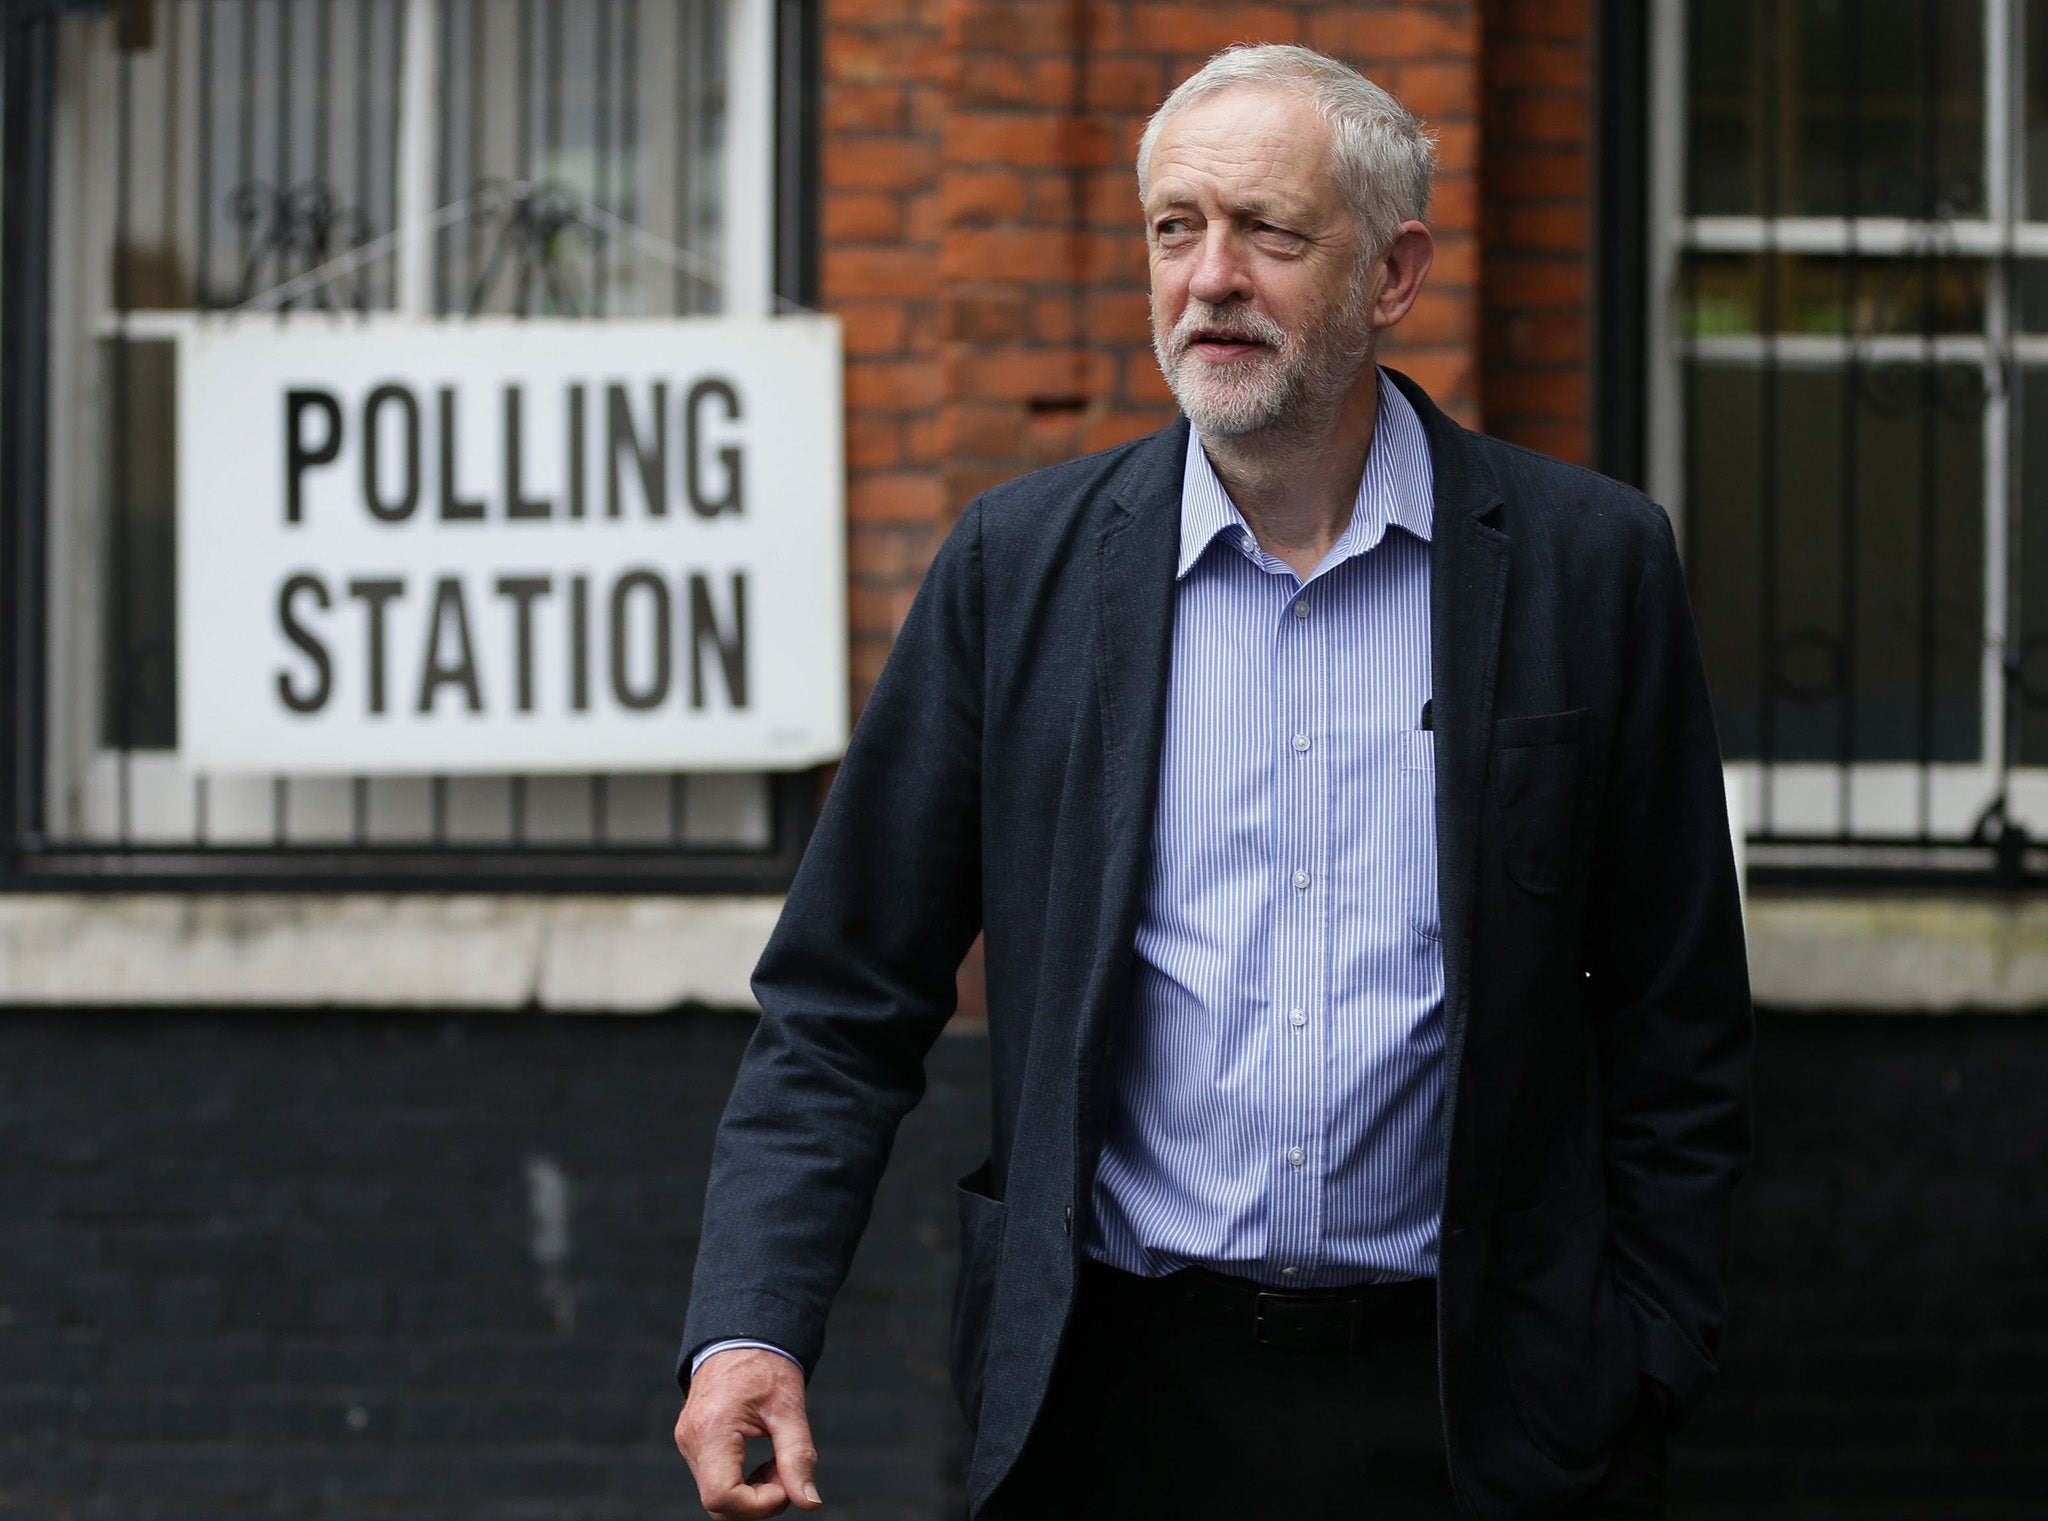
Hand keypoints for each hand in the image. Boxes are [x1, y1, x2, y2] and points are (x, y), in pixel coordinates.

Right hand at [674, 1347, 822, 1518]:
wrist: (743, 1334)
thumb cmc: (765, 1364)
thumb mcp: (789, 1408)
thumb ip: (799, 1457)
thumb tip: (809, 1501)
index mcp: (711, 1430)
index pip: (721, 1497)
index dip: (758, 1504)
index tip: (786, 1483)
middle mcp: (692, 1441)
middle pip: (718, 1504)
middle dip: (759, 1501)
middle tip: (786, 1472)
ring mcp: (689, 1443)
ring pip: (717, 1496)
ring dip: (753, 1492)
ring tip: (777, 1462)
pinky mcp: (694, 1443)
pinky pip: (715, 1479)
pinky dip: (742, 1482)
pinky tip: (762, 1460)